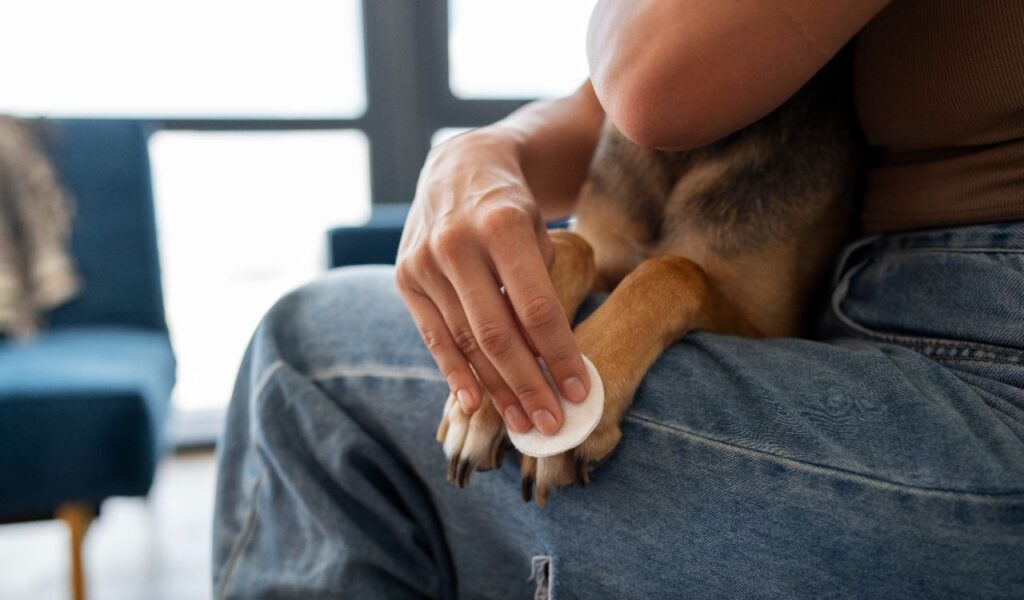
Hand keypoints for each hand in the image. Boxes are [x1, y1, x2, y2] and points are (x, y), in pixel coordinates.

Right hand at [396, 129, 589, 434]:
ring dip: (497, 390)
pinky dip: (454, 374)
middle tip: (552, 424)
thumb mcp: (539, 229)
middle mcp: (456, 243)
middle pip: (497, 334)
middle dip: (529, 385)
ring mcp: (424, 261)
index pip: (536, 308)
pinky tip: (476, 404)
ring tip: (524, 422)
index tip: (581, 391)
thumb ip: (543, 285)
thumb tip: (553, 360)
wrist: (458, 166)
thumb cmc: (511, 206)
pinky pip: (432, 337)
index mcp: (501, 225)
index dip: (560, 355)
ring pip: (464, 342)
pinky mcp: (404, 277)